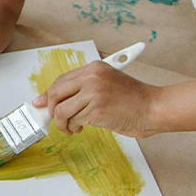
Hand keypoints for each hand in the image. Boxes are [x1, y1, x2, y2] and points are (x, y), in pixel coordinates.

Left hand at [35, 62, 157, 137]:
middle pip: (55, 93)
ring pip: (61, 110)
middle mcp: (92, 77)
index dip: (48, 94)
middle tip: (56, 118)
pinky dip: (74, 128)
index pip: (61, 80)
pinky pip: (73, 121)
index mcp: (94, 67)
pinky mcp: (96, 110)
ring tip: (72, 127)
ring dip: (63, 123)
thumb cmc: (133, 99)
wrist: (154, 108)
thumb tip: (50, 99)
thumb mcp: (106, 85)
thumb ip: (82, 89)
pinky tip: (82, 128)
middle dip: (51, 109)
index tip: (41, 103)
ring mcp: (93, 93)